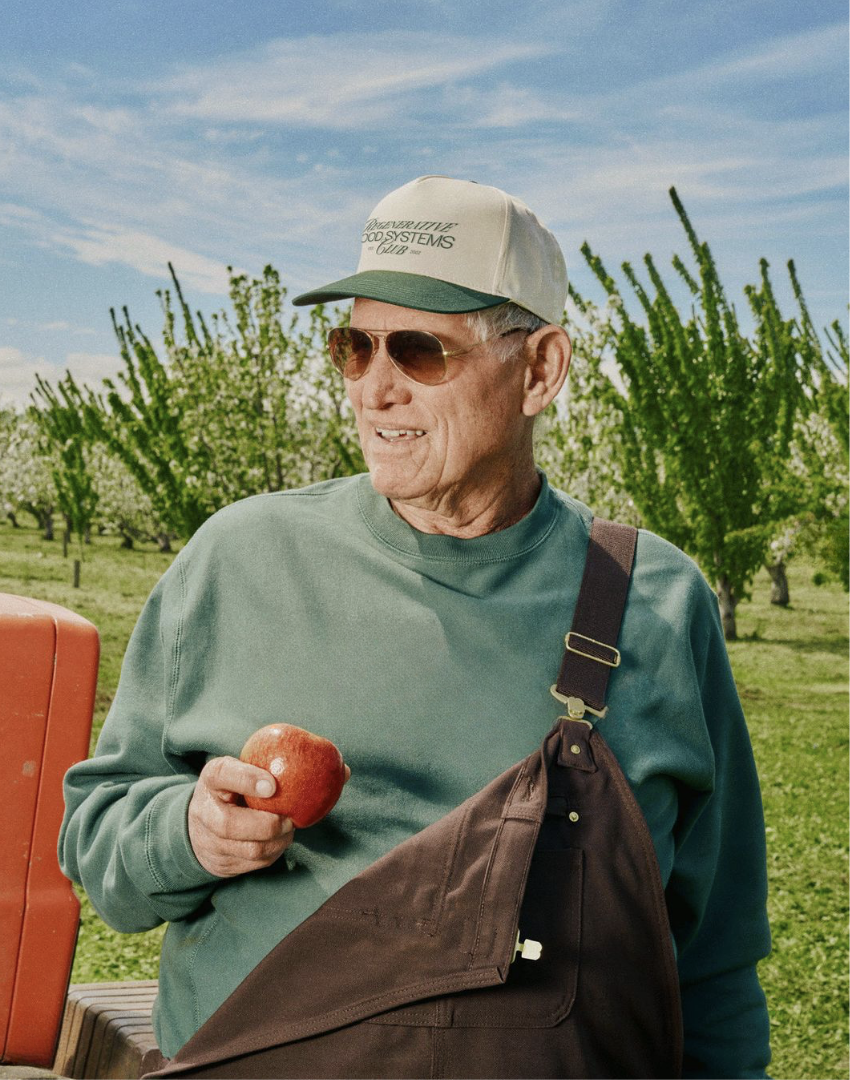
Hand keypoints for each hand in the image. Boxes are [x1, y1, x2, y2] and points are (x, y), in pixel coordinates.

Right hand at [188, 756, 295, 877]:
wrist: (201, 826)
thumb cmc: (232, 789)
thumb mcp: (238, 769)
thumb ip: (259, 766)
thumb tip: (302, 764)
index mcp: (211, 779)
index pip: (223, 774)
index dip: (247, 779)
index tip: (272, 786)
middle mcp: (204, 812)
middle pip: (230, 825)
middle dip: (268, 825)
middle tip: (289, 820)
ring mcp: (209, 842)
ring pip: (249, 849)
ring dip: (276, 841)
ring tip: (289, 830)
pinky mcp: (222, 864)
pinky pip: (255, 864)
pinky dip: (273, 852)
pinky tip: (281, 841)